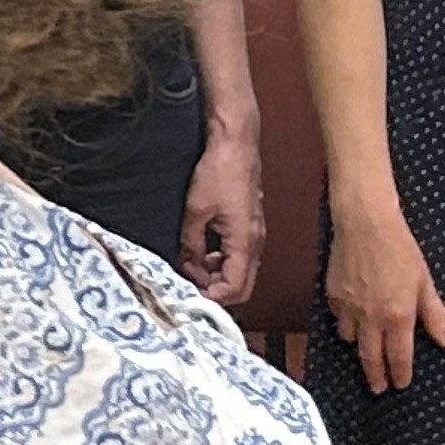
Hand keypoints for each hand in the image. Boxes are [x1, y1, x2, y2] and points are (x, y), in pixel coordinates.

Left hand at [176, 127, 263, 307]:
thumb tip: (188, 266)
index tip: (192, 296)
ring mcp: (255, 233)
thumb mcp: (196, 211)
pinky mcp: (249, 225)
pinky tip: (202, 253)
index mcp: (245, 242)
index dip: (214, 297)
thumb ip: (191, 243)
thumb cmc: (220, 172)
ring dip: (217, 274)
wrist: (235, 146)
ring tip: (190, 267)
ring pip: (241, 270)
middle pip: (243, 284)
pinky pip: (239, 254)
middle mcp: (255, 242)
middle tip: (190, 285)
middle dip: (217, 290)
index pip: (236, 286)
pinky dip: (222, 260)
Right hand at [324, 203, 444, 393]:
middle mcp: (371, 318)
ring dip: (359, 347)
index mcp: (398, 317)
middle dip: (375, 376)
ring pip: (350, 339)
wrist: (366, 225)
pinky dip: (345, 323)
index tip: (400, 385)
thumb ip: (436, 316)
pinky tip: (352, 318)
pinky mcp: (332, 295)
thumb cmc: (401, 251)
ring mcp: (348, 308)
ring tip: (364, 349)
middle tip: (377, 389)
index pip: (399, 357)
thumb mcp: (425, 283)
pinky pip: (338, 318)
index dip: (400, 374)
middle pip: (370, 357)